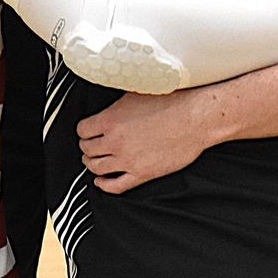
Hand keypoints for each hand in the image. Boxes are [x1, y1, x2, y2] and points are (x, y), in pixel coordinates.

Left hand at [77, 90, 215, 191]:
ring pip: (96, 168)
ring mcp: (128, 160)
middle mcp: (115, 142)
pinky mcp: (142, 174)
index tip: (87, 131)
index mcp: (111, 120)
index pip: (82, 130)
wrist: (196, 118)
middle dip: (87, 146)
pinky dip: (104, 185)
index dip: (84, 130)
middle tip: (90, 145)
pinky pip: (115, 186)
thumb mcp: (137, 92)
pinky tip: (101, 181)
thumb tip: (109, 106)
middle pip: (87, 149)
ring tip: (94, 160)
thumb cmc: (173, 102)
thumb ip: (117, 104)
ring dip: (92, 164)